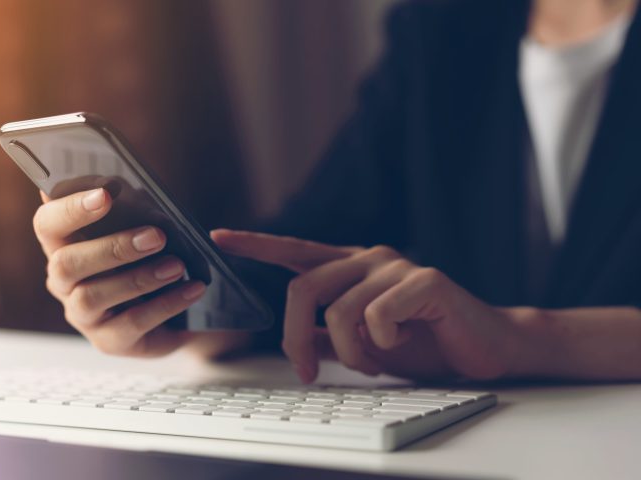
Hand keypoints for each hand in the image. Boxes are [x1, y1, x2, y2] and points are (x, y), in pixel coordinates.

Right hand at [33, 188, 212, 356]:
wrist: (180, 306)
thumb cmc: (152, 255)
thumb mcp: (143, 226)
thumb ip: (131, 206)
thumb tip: (121, 184)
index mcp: (63, 244)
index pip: (47, 224)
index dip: (70, 209)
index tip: (105, 194)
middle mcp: (63, 281)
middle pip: (66, 263)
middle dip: (112, 247)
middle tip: (156, 236)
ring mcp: (82, 315)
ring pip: (94, 296)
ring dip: (139, 277)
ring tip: (177, 265)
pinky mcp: (108, 341)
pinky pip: (131, 323)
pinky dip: (165, 304)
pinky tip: (191, 288)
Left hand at [211, 229, 521, 381]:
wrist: (482, 349)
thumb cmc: (423, 342)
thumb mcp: (363, 343)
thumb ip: (328, 334)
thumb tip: (296, 338)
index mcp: (350, 268)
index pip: (295, 250)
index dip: (256, 244)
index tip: (218, 237)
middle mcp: (368, 258)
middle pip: (303, 290)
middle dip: (296, 338)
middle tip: (309, 371)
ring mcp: (395, 266)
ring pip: (339, 311)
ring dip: (351, 352)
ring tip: (374, 360)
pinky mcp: (424, 280)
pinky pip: (378, 315)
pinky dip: (383, 344)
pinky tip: (405, 341)